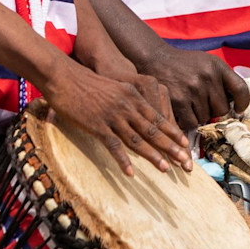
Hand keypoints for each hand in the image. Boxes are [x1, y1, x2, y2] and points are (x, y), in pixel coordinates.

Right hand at [41, 63, 192, 175]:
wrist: (64, 76)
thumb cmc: (87, 82)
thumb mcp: (115, 87)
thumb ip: (128, 99)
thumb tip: (137, 114)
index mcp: (133, 96)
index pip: (158, 117)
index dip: (172, 132)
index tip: (185, 144)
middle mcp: (127, 106)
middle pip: (153, 130)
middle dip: (171, 147)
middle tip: (185, 161)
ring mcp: (112, 116)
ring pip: (137, 139)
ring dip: (153, 156)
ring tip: (166, 169)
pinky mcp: (97, 125)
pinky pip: (113, 145)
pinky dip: (123, 160)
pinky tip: (130, 172)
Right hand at [139, 44, 248, 129]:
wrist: (155, 59)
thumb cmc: (183, 64)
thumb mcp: (206, 63)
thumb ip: (221, 79)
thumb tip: (236, 103)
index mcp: (217, 66)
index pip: (240, 89)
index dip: (243, 103)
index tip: (238, 109)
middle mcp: (207, 76)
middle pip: (222, 109)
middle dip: (214, 111)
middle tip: (203, 104)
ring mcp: (192, 89)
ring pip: (206, 118)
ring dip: (199, 115)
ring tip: (189, 103)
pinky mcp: (178, 100)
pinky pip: (191, 122)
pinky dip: (187, 121)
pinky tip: (182, 111)